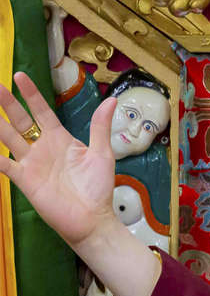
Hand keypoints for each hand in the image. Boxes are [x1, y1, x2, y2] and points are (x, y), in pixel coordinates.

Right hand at [0, 72, 118, 248]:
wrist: (92, 219)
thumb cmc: (98, 188)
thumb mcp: (102, 154)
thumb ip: (100, 127)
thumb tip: (112, 101)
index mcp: (60, 139)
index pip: (41, 112)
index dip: (31, 95)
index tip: (19, 76)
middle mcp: (42, 148)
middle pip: (19, 120)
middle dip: (7, 103)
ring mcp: (31, 163)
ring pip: (7, 137)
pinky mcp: (24, 179)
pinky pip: (3, 164)